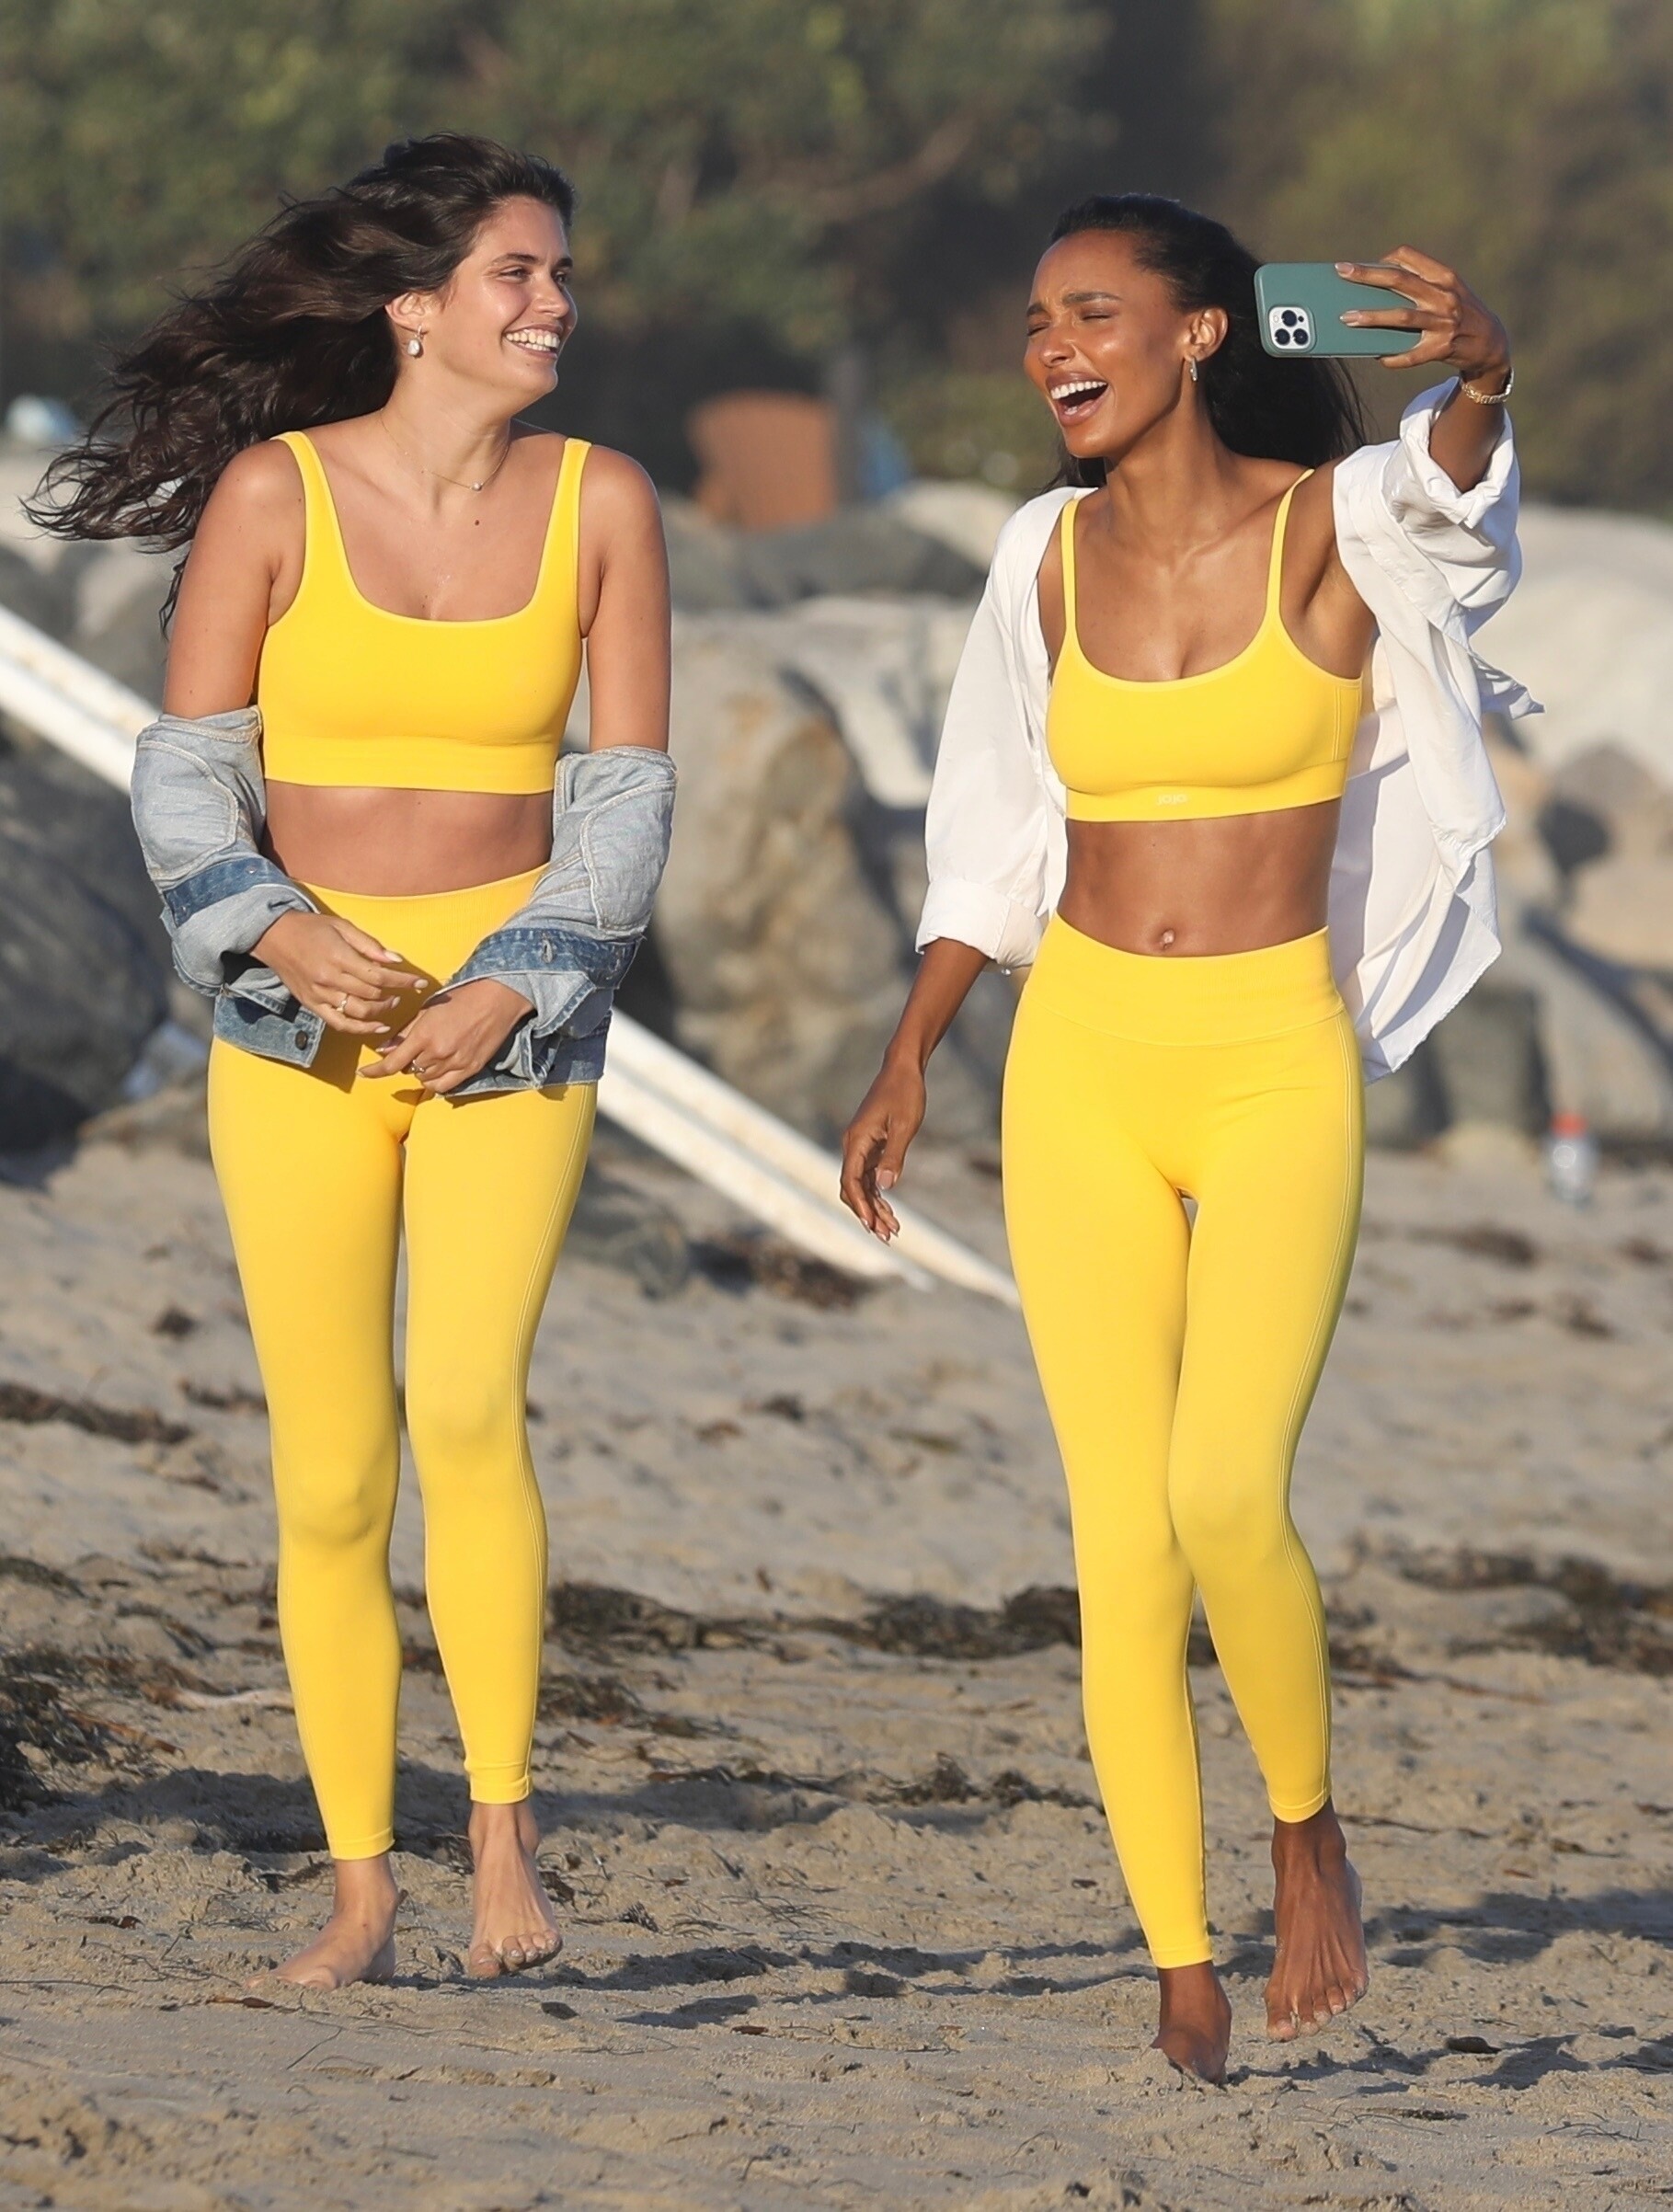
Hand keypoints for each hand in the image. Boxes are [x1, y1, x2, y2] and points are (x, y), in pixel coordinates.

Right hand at [253, 910, 422, 1034]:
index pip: (379, 974)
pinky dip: (360, 1029)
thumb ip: (369, 945)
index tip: (420, 982)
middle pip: (371, 994)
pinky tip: (376, 1027)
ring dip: (380, 1012)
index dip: (403, 980)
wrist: (273, 936)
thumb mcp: (341, 926)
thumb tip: (395, 960)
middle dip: (394, 994)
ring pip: (358, 1012)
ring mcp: (320, 995)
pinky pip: (339, 1024)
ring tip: (391, 1004)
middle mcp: (329, 979)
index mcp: (338, 957)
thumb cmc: (310, 927)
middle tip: (404, 990)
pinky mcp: (312, 1005)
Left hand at [362, 978, 533, 1093]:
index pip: (392, 1063)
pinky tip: (437, 1071)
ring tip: (430, 1054)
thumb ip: (405, 1032)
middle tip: (415, 1048)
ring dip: (421, 1071)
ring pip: (425, 1079)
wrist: (497, 999)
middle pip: (409, 1070)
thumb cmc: (461, 998)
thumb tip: (385, 1049)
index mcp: (424, 1035)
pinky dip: (435, 1082)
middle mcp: (438, 1052)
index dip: (375, 1071)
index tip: (364, 1073)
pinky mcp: (471, 1069)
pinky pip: (444, 1087)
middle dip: (406, 1061)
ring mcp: (455, 1063)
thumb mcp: (428, 1010)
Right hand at [839, 1055, 926, 1241]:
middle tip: (887, 1236)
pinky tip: (890, 1211)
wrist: (903, 1070)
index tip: (872, 1225)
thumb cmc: (905, 1094)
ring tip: (892, 1231)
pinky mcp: (870, 1147)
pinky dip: (878, 1195)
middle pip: (852, 1189)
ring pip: (861, 1186)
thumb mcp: (905, 1126)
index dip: (861, 1206)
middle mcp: (853, 1146)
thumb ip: (894, 1157)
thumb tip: (885, 1187)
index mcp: (857, 1141)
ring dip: (874, 1208)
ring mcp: (861, 1147)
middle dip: (867, 1214)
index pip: (851, 1181)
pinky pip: (868, 1177)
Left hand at [1336, 247, 1509, 385]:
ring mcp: (1444, 323)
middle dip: (1367, 275)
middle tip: (1342, 271)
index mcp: (1445, 277)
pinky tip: (1378, 358)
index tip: (1362, 266)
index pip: (1409, 257)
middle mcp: (1445, 296)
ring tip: (1346, 318)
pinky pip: (1411, 355)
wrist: (1492, 344)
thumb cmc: (1462, 314)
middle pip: (1399, 280)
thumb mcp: (1449, 291)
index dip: (1384, 260)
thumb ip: (1422, 284)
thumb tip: (1379, 284)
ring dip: (1371, 317)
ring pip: (1401, 317)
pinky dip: (1392, 358)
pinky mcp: (1443, 348)